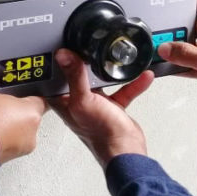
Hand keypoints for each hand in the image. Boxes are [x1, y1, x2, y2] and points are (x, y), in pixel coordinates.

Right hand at [0, 64, 47, 163]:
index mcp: (31, 113)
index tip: (20, 87)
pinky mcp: (3, 160)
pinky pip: (3, 144)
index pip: (40, 98)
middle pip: (25, 116)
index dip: (30, 91)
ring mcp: (17, 150)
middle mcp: (30, 134)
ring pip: (15, 132)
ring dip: (3, 125)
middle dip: (11, 109)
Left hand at [50, 49, 152, 168]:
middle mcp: (76, 102)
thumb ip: (75, 77)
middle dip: (85, 62)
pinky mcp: (112, 107)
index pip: (55, 78)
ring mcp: (95, 104)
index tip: (63, 45)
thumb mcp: (84, 100)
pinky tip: (141, 76)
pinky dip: (131, 83)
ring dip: (110, 71)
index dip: (57, 62)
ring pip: (100, 81)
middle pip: (78, 76)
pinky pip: (121, 90)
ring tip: (117, 58)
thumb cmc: (100, 134)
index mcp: (63, 101)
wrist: (126, 151)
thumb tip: (64, 56)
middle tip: (91, 45)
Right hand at [156, 0, 196, 80]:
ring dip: (181, 51)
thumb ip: (186, 54)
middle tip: (163, 34)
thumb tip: (166, 48)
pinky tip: (172, 67)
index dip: (187, 0)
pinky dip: (185, 66)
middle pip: (196, 28)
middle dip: (179, 32)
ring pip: (196, 48)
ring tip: (165, 52)